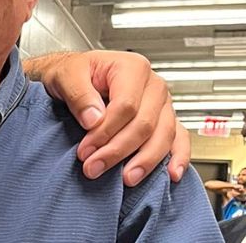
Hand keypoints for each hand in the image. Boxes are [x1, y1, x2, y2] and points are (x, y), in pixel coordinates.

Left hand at [30, 50, 186, 185]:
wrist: (75, 76)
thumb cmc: (73, 73)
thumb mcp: (65, 75)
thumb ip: (78, 94)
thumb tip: (94, 120)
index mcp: (132, 68)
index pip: (126, 106)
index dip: (106, 132)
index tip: (86, 150)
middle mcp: (153, 85)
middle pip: (145, 124)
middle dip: (118, 150)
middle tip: (94, 167)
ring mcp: (163, 104)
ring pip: (163, 136)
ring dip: (145, 161)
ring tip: (127, 178)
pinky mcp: (166, 119)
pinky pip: (180, 138)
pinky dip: (179, 157)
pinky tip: (172, 174)